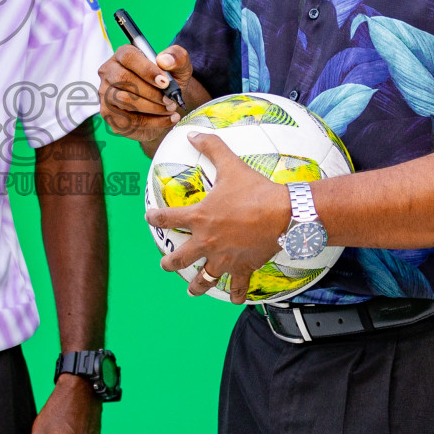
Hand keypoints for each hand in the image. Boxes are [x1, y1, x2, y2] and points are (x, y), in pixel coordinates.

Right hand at [98, 44, 197, 142]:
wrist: (166, 105)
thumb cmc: (168, 82)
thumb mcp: (179, 67)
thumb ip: (176, 57)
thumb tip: (165, 60)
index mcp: (123, 55)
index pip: (128, 57)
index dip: (146, 69)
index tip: (165, 82)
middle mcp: (109, 72)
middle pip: (123, 79)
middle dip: (151, 92)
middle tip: (170, 100)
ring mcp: (106, 94)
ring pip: (124, 100)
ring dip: (152, 107)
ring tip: (170, 108)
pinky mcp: (109, 115)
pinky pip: (128, 120)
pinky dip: (152, 122)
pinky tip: (167, 119)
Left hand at [145, 132, 290, 302]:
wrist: (284, 214)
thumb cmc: (254, 190)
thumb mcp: (230, 164)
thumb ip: (211, 147)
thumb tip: (193, 134)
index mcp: (199, 217)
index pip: (167, 218)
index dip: (155, 218)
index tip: (149, 218)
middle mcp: (206, 241)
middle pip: (180, 257)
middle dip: (170, 262)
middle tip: (165, 264)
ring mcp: (224, 258)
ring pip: (204, 278)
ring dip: (196, 285)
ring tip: (192, 290)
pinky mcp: (244, 267)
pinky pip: (238, 286)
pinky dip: (236, 293)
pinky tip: (235, 299)